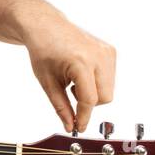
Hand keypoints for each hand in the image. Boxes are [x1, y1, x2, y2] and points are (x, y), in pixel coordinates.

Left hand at [23, 18, 116, 132]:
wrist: (46, 26)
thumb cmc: (43, 52)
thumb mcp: (47, 82)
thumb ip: (60, 106)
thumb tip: (70, 126)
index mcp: (80, 62)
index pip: (89, 99)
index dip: (84, 116)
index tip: (78, 127)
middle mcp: (98, 55)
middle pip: (105, 97)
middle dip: (89, 104)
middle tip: (70, 93)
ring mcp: (107, 52)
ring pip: (109, 90)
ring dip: (94, 93)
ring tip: (74, 80)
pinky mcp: (111, 50)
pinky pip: (110, 78)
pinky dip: (98, 82)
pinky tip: (82, 73)